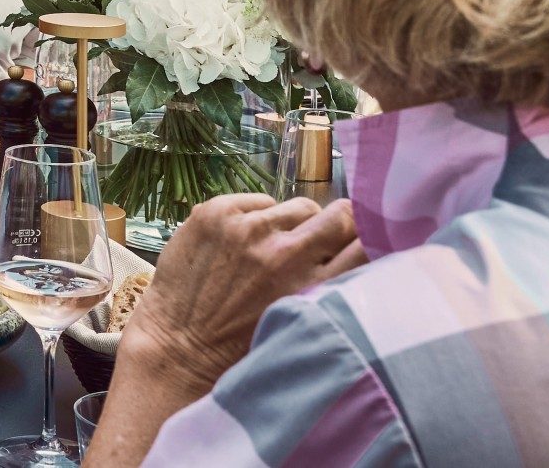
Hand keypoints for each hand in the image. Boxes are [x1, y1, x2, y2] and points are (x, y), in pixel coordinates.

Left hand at [118, 194, 362, 398]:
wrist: (181, 347)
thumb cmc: (244, 345)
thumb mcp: (303, 325)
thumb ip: (331, 291)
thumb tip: (357, 253)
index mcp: (314, 288)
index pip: (367, 243)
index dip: (367, 238)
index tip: (360, 240)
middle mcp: (286, 253)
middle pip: (339, 215)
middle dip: (334, 226)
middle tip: (316, 243)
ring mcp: (248, 228)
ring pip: (298, 206)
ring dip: (292, 225)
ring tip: (272, 249)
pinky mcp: (216, 213)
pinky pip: (258, 201)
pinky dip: (256, 216)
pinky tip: (242, 242)